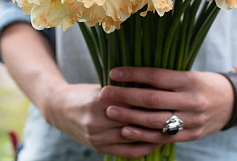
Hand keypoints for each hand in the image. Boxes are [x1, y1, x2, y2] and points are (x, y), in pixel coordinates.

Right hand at [39, 82, 162, 157]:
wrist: (59, 109)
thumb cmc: (86, 92)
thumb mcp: (103, 85)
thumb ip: (124, 89)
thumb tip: (153, 85)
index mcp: (101, 100)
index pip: (133, 101)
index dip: (153, 100)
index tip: (170, 97)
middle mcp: (98, 120)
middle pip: (135, 120)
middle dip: (157, 117)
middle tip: (177, 113)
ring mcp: (98, 137)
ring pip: (133, 138)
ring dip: (153, 134)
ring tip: (172, 128)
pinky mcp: (98, 148)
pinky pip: (126, 152)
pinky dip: (143, 147)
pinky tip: (156, 142)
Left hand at [101, 67, 233, 143]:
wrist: (233, 102)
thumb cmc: (205, 82)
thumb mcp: (188, 74)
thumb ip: (165, 78)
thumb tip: (133, 75)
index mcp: (189, 80)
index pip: (156, 76)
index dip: (134, 74)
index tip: (114, 72)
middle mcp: (191, 100)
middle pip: (152, 99)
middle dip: (126, 96)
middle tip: (105, 92)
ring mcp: (192, 120)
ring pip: (155, 120)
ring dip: (130, 116)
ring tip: (110, 111)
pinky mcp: (191, 135)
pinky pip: (164, 137)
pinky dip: (144, 134)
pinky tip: (127, 131)